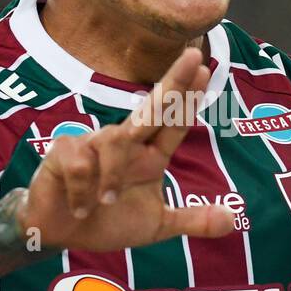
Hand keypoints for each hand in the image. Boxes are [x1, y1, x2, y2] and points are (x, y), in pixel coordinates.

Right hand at [18, 46, 235, 251]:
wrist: (57, 234)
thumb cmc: (107, 221)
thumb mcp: (156, 226)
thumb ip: (192, 220)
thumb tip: (232, 220)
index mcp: (149, 155)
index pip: (173, 123)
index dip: (189, 99)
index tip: (205, 68)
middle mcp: (125, 142)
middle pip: (153, 109)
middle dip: (173, 83)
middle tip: (193, 57)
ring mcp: (93, 143)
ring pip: (114, 144)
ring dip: (113, 177)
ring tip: (105, 202)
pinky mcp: (64, 152)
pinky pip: (82, 165)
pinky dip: (83, 192)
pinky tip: (79, 207)